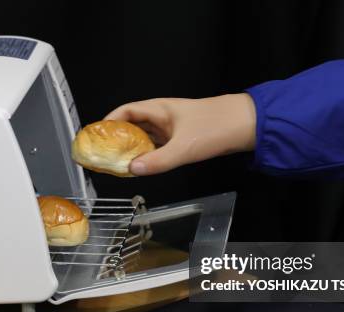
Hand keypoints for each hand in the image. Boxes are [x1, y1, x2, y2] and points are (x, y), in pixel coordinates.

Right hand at [104, 94, 256, 174]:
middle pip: (132, 125)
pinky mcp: (183, 137)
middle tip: (104, 155)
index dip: (108, 122)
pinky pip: (158, 145)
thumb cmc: (217, 127)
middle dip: (117, 139)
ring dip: (133, 149)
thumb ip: (157, 161)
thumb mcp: (184, 148)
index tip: (96, 137)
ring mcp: (173, 127)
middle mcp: (163, 116)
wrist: (247, 125)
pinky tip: (145, 164)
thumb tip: (132, 170)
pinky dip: (149, 154)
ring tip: (119, 163)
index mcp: (159, 109)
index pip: (125, 112)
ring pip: (146, 137)